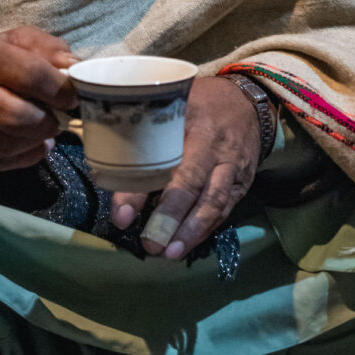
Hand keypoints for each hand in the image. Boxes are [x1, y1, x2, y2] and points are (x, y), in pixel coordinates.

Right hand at [0, 26, 77, 170]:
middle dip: (48, 122)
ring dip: (36, 141)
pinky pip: (0, 163)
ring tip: (44, 130)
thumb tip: (73, 66)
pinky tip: (30, 145)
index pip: (31, 74)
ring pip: (9, 145)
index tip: (71, 97)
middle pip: (20, 117)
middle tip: (59, 119)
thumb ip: (46, 49)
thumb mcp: (14, 45)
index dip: (59, 90)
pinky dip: (25, 157)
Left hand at [111, 76, 269, 259]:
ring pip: (213, 201)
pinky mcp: (242, 182)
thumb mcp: (173, 102)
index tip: (122, 215)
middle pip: (191, 183)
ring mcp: (231, 166)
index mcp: (190, 122)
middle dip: (169, 216)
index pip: (162, 158)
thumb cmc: (200, 102)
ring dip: (191, 230)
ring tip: (169, 252)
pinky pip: (225, 208)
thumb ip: (146, 127)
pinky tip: (188, 243)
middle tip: (149, 243)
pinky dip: (207, 228)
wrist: (247, 101)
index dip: (140, 189)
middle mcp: (213, 146)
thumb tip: (107, 159)